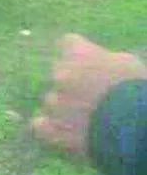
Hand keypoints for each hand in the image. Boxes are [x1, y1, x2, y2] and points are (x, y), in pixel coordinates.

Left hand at [32, 33, 146, 156]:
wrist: (132, 124)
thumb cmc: (135, 89)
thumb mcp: (127, 64)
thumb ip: (105, 60)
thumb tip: (99, 63)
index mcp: (79, 54)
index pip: (68, 43)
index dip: (77, 53)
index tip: (85, 62)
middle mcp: (60, 75)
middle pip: (58, 74)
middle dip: (71, 82)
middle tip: (89, 94)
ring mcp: (53, 102)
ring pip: (51, 101)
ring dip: (62, 107)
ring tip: (82, 118)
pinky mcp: (49, 127)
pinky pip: (39, 124)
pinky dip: (49, 127)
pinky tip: (62, 131)